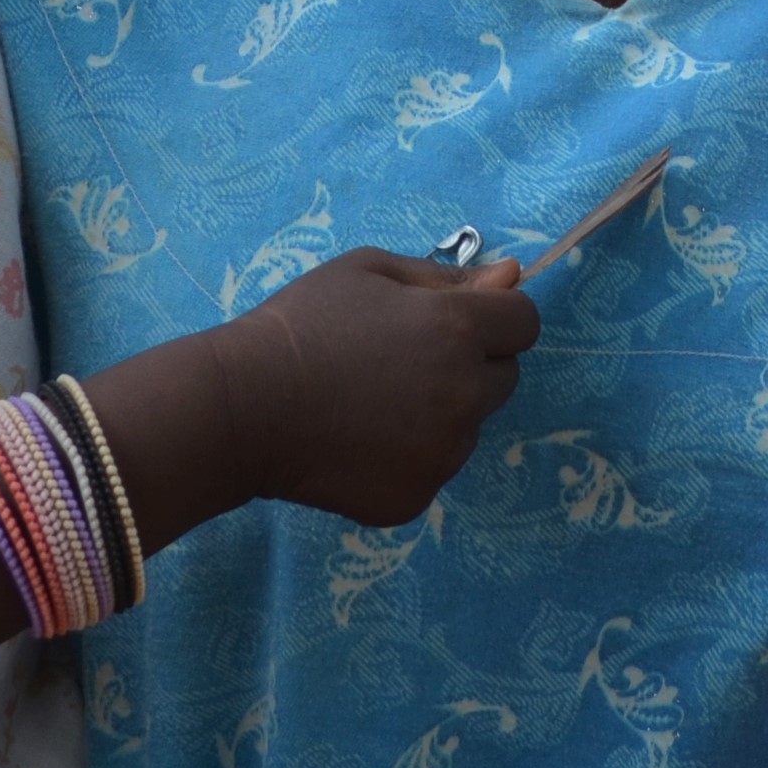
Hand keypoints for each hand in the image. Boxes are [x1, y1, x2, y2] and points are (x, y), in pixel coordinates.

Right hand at [213, 249, 541, 525]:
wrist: (242, 408)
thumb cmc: (301, 324)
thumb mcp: (368, 271)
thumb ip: (446, 276)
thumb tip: (511, 276)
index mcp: (457, 330)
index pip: (525, 322)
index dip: (493, 318)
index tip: (451, 323)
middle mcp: (464, 395)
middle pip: (504, 377)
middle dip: (471, 365)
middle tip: (403, 362)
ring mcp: (443, 453)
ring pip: (468, 427)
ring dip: (441, 413)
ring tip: (371, 404)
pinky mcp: (417, 497)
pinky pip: (433, 468)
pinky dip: (408, 456)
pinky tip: (359, 441)